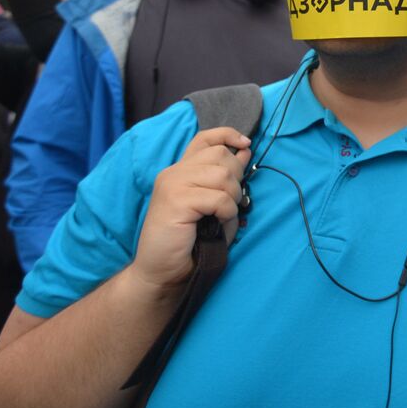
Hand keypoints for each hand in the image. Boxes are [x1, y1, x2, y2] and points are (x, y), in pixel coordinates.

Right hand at [132, 128, 251, 290]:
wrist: (161, 272)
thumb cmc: (189, 242)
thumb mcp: (211, 205)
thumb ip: (224, 179)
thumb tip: (245, 151)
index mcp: (180, 171)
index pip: (205, 138)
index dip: (228, 135)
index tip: (245, 145)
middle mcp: (174, 173)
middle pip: (220, 155)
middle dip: (236, 177)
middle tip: (228, 203)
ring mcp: (173, 184)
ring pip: (222, 175)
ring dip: (232, 198)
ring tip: (221, 216)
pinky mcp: (176, 201)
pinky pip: (219, 198)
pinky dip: (226, 213)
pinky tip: (216, 224)